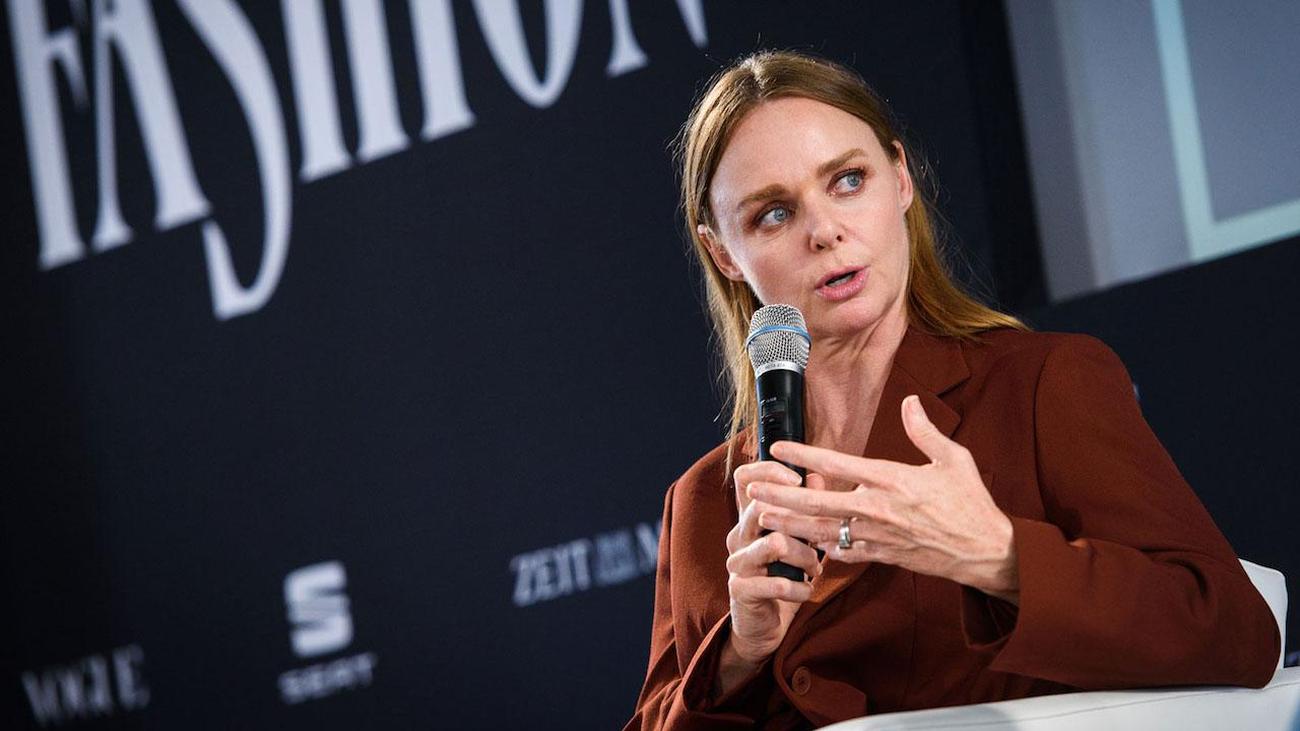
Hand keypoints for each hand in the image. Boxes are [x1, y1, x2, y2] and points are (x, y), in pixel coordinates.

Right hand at [723, 460, 823, 664]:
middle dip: (800, 521)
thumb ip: (804, 511)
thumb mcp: (799, 540)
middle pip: (763, 506)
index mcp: (749, 518)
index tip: (797, 480)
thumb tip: (817, 477)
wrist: (766, 625)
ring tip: (815, 569)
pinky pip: (777, 583)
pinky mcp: (741, 589)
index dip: (769, 471)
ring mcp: (737, 562)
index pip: (745, 478)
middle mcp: (739, 535)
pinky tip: (806, 592)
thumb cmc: (785, 576)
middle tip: (820, 539)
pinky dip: (801, 589)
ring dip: (806, 557)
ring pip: (777, 543)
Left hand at [749, 395, 1018, 600]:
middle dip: (780, 494)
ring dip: (790, 522)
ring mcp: (878, 536)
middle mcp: (878, 509)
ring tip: (762, 515)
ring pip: (822, 531)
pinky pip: (843, 553)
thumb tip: (910, 401)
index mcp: (892, 479)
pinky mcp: (882, 557)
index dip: (803, 454)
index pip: (837, 464)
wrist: (987, 552)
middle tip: (750, 487)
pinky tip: (800, 542)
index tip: (778, 446)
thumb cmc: (972, 504)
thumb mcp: (954, 459)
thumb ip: (925, 431)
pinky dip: (820, 548)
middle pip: (817, 501)